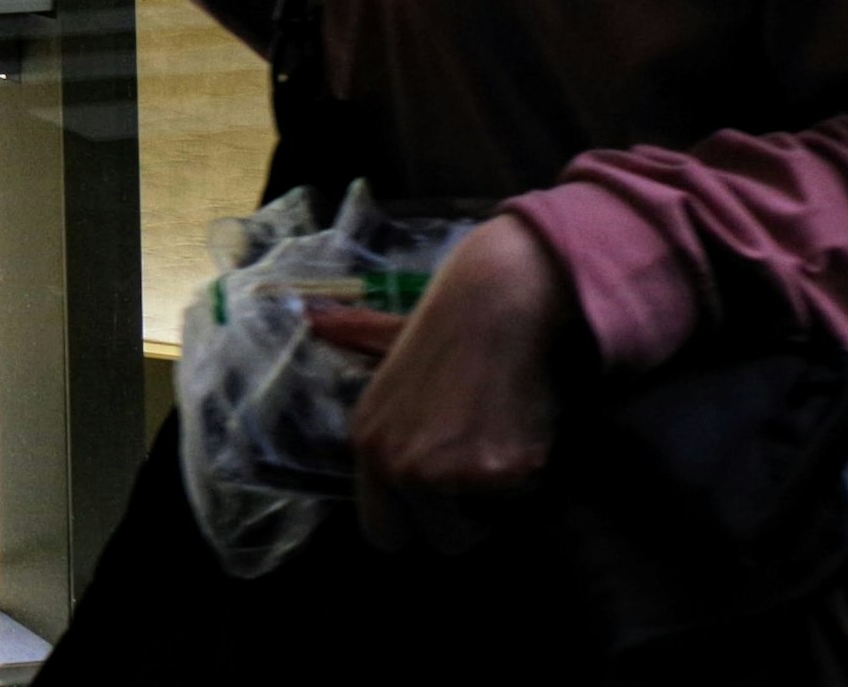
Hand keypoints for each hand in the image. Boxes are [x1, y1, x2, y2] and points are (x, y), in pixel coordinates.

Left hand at [349, 212, 568, 553]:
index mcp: (366, 443)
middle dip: (465, 521)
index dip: (419, 521)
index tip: (444, 498)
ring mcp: (443, 473)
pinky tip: (523, 430)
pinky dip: (531, 478)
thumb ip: (365, 376)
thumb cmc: (451, 331)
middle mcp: (395, 464)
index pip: (382, 533)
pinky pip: (522, 504)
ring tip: (499, 442)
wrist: (497, 305)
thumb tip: (316, 322)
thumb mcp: (390, 360)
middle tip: (482, 468)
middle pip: (438, 542)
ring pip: (481, 531)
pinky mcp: (495, 472)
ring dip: (497, 503)